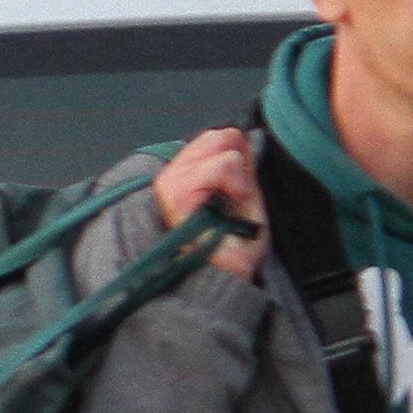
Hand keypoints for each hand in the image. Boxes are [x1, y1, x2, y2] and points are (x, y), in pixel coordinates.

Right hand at [149, 127, 268, 275]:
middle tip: (236, 201)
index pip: (215, 137)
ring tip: (232, 207)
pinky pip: (223, 165)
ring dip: (240, 178)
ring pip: (221, 143)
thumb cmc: (233, 248)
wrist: (226, 277)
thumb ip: (239, 166)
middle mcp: (170, 177)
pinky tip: (231, 206)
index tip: (239, 193)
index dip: (240, 159)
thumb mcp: (243, 196)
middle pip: (219, 135)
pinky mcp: (176, 192)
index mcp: (183, 178)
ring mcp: (169, 183)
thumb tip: (241, 136)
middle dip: (240, 165)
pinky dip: (239, 184)